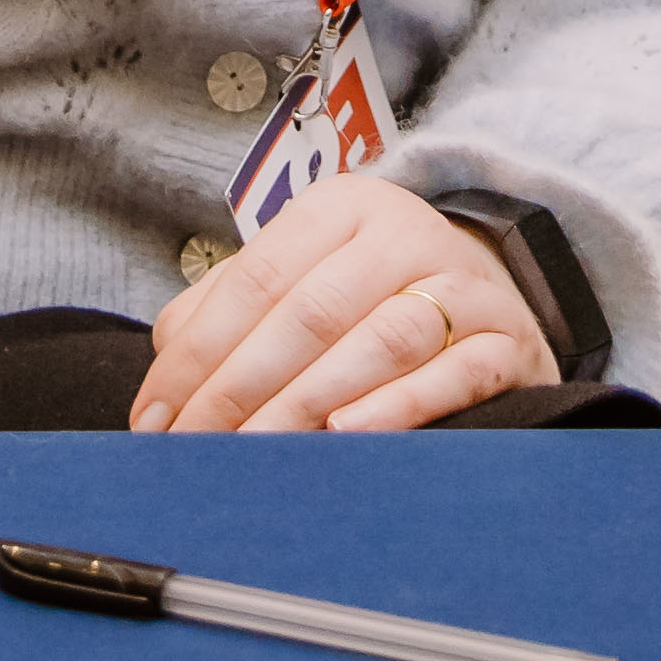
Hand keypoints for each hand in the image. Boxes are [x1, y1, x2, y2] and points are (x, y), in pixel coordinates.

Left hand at [129, 175, 555, 434]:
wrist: (486, 288)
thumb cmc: (367, 295)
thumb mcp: (298, 278)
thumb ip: (223, 316)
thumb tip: (160, 392)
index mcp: (341, 208)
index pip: (257, 280)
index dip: (198, 355)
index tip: (155, 422)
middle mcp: (403, 233)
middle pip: (312, 312)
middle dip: (242, 390)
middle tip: (198, 452)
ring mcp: (462, 284)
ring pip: (381, 339)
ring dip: (311, 400)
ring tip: (261, 450)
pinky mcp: (505, 338)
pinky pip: (455, 371)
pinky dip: (401, 405)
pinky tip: (350, 434)